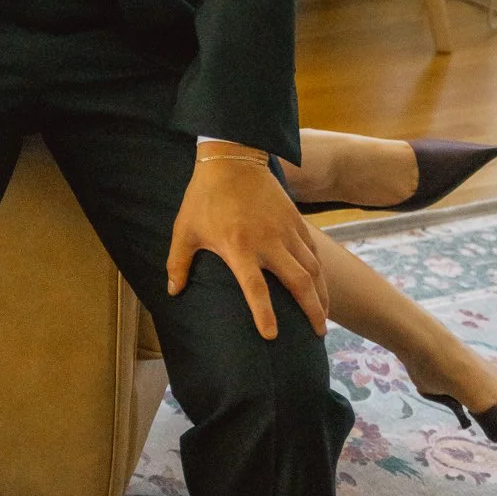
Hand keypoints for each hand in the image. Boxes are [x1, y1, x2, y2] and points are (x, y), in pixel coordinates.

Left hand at [166, 143, 327, 340]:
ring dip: (322, 295)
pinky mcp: (296, 221)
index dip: (264, 313)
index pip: (255, 288)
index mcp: (238, 246)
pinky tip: (321, 286)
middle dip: (312, 311)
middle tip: (318, 334)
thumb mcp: (184, 230)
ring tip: (323, 317)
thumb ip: (178, 263)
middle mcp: (268, 241)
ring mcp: (285, 231)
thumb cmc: (204, 197)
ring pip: (313, 269)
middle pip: (299, 282)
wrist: (232, 159)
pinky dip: (320, 272)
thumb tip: (173, 292)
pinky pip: (314, 252)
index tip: (272, 336)